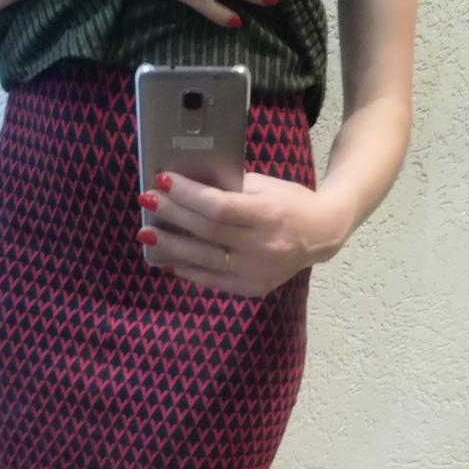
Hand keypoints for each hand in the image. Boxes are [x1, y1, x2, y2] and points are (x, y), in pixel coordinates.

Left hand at [135, 170, 353, 297]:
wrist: (321, 234)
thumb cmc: (289, 202)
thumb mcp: (264, 186)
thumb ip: (229, 189)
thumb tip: (185, 187)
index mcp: (268, 214)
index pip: (219, 207)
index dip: (187, 195)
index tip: (162, 180)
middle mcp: (263, 247)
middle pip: (208, 232)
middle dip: (173, 215)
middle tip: (148, 201)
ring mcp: (258, 272)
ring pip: (205, 260)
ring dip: (172, 247)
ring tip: (147, 234)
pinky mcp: (253, 288)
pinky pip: (212, 280)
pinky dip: (187, 270)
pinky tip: (168, 259)